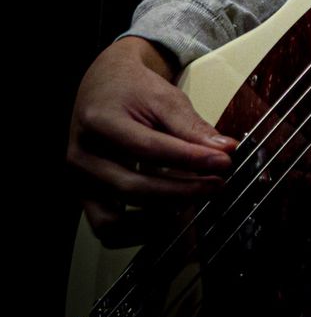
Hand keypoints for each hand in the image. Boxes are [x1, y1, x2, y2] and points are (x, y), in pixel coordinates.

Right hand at [68, 35, 235, 244]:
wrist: (100, 85)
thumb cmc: (130, 90)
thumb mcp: (162, 97)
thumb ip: (191, 126)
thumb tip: (224, 149)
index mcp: (100, 121)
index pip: (149, 148)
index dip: (189, 159)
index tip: (222, 162)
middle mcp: (82, 155)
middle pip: (133, 187)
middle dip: (182, 191)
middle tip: (215, 184)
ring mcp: (80, 180)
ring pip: (115, 219)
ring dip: (159, 218)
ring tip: (193, 200)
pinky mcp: (85, 195)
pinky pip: (106, 228)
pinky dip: (138, 230)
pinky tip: (168, 213)